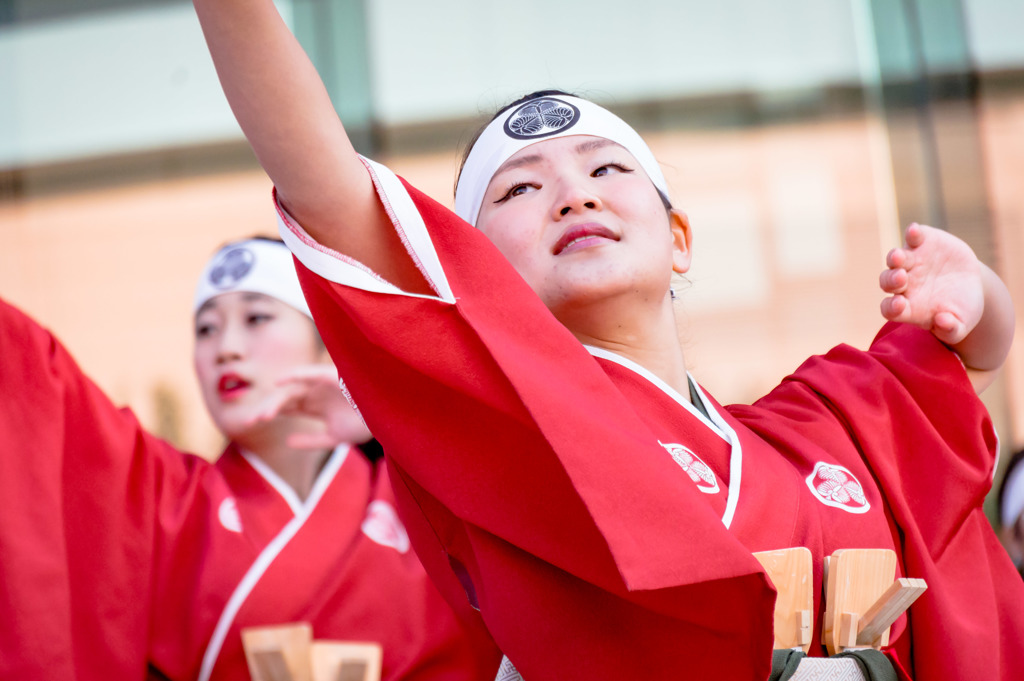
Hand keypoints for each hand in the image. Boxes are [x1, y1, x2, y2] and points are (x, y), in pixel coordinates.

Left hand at [247, 365, 371, 449]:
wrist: (388, 419)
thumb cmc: (366, 424)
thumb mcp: (334, 438)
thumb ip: (311, 440)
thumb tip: (287, 441)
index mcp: (316, 405)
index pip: (287, 407)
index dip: (268, 413)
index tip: (250, 424)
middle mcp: (316, 393)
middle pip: (285, 398)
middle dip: (267, 408)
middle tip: (250, 421)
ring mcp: (323, 385)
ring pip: (293, 390)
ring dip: (276, 401)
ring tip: (263, 415)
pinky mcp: (334, 377)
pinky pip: (311, 373)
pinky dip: (295, 375)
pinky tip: (278, 382)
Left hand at [879, 223, 983, 345]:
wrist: (970, 285)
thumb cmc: (960, 310)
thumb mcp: (960, 325)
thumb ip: (951, 330)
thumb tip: (942, 322)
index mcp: (907, 307)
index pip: (890, 309)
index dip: (891, 308)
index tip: (899, 305)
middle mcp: (903, 284)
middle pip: (888, 282)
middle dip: (892, 280)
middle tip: (900, 278)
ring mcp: (911, 262)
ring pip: (896, 259)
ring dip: (896, 257)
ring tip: (900, 256)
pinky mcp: (923, 244)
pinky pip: (913, 238)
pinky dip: (913, 233)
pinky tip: (915, 231)